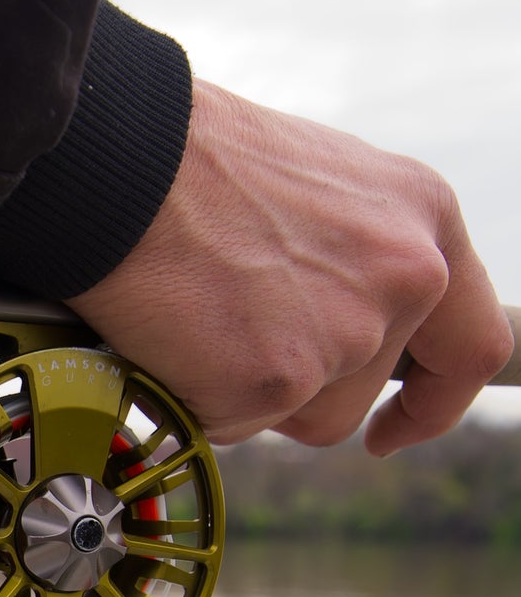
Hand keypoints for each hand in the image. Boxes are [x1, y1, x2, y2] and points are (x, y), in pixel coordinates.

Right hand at [67, 80, 513, 453]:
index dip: (435, 401)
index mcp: (422, 217)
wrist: (124, 168)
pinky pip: (237, 425)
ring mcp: (347, 334)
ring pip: (302, 417)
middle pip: (361, 391)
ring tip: (197, 324)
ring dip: (246, 395)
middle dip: (298, 394)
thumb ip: (350, 258)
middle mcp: (405, 277)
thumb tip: (326, 322)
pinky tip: (172, 340)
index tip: (391, 429)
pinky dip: (197, 399)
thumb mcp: (315, 191)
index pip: (472, 343)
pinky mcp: (281, 381)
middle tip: (235, 362)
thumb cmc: (193, 167)